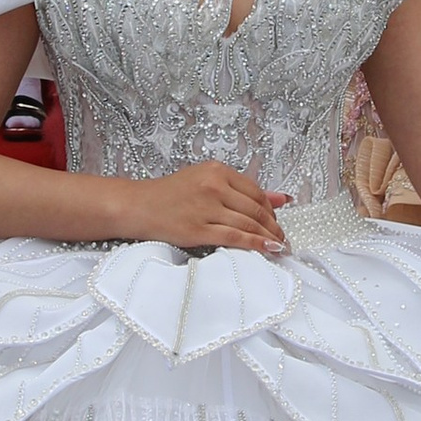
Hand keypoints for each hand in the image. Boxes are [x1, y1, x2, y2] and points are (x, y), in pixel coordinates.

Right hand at [129, 163, 290, 256]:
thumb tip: (282, 197)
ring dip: (269, 237)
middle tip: (283, 238)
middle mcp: (214, 186)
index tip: (276, 222)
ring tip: (279, 247)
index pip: (256, 192)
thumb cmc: (169, 195)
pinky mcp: (198, 229)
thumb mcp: (206, 180)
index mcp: (217, 171)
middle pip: (256, 209)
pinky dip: (256, 244)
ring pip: (249, 224)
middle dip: (274, 226)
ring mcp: (206, 208)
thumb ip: (242, 189)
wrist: (138, 206)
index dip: (271, 210)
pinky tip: (267, 249)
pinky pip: (235, 237)